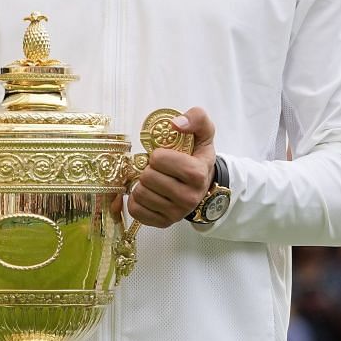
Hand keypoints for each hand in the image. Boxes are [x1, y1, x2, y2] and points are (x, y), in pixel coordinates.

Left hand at [127, 107, 216, 227]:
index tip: (166, 156)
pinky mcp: (164, 222)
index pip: (158, 159)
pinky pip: (135, 210)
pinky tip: (149, 194)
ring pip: (139, 194)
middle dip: (148, 169)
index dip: (158, 154)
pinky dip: (136, 200)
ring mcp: (176, 213)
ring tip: (154, 181)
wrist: (205, 185)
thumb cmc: (198, 157)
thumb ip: (197, 118)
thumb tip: (176, 123)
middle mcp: (188, 197)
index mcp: (197, 173)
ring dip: (142, 184)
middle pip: (147, 177)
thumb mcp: (204, 133)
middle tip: (158, 170)